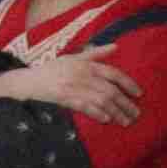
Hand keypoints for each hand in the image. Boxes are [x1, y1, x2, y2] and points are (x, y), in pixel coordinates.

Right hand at [0, 46, 139, 126]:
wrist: (27, 81)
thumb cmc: (51, 69)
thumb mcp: (73, 57)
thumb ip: (95, 53)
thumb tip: (116, 46)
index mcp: (86, 64)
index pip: (113, 73)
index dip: (128, 84)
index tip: (139, 94)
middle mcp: (82, 75)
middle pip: (110, 90)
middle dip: (125, 103)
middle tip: (136, 114)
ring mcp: (74, 87)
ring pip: (101, 101)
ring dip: (116, 112)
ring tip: (126, 121)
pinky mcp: (65, 99)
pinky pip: (86, 107)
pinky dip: (98, 114)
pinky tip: (106, 119)